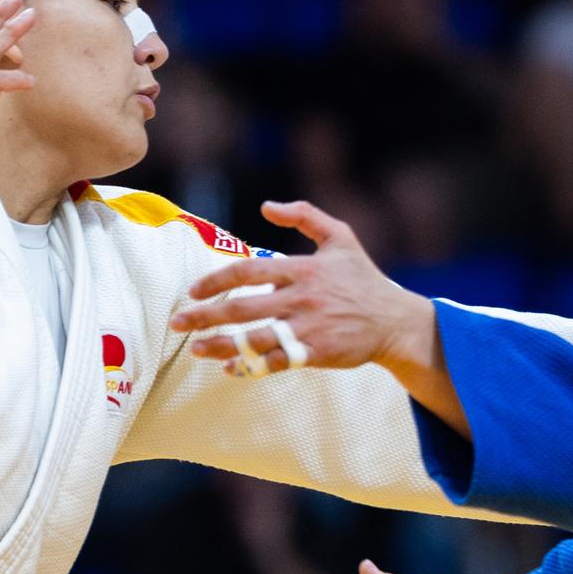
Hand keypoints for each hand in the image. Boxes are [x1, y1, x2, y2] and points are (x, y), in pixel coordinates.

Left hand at [168, 200, 432, 375]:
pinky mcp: (315, 353)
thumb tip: (266, 206)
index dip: (216, 280)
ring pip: (254, 338)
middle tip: (177, 322)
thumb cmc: (364, 279)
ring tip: (196, 349)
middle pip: (242, 307)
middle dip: (205, 316)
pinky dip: (251, 366)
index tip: (193, 291)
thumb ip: (306, 215)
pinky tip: (231, 367)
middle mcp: (302, 298)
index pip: (248, 271)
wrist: (395, 322)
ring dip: (221, 345)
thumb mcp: (341, 237)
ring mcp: (308, 328)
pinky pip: (275, 362)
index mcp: (303, 268)